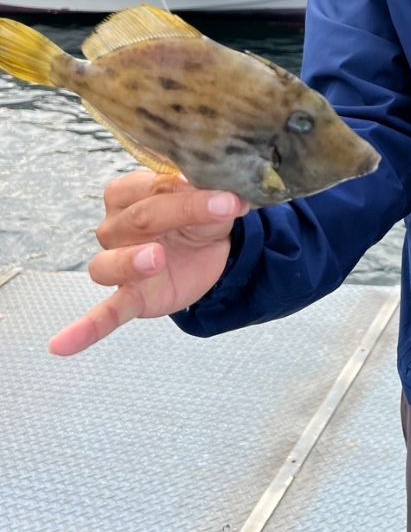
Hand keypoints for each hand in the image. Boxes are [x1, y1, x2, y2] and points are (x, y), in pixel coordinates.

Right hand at [48, 170, 249, 356]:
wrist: (213, 253)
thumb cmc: (200, 219)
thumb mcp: (213, 203)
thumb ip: (212, 198)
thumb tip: (226, 195)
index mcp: (131, 192)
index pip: (152, 186)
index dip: (189, 189)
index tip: (227, 194)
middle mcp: (115, 226)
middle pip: (139, 219)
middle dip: (183, 212)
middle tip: (222, 208)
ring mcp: (118, 263)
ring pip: (109, 263)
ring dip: (129, 262)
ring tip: (156, 258)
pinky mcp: (129, 298)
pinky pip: (103, 314)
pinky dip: (85, 329)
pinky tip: (62, 345)